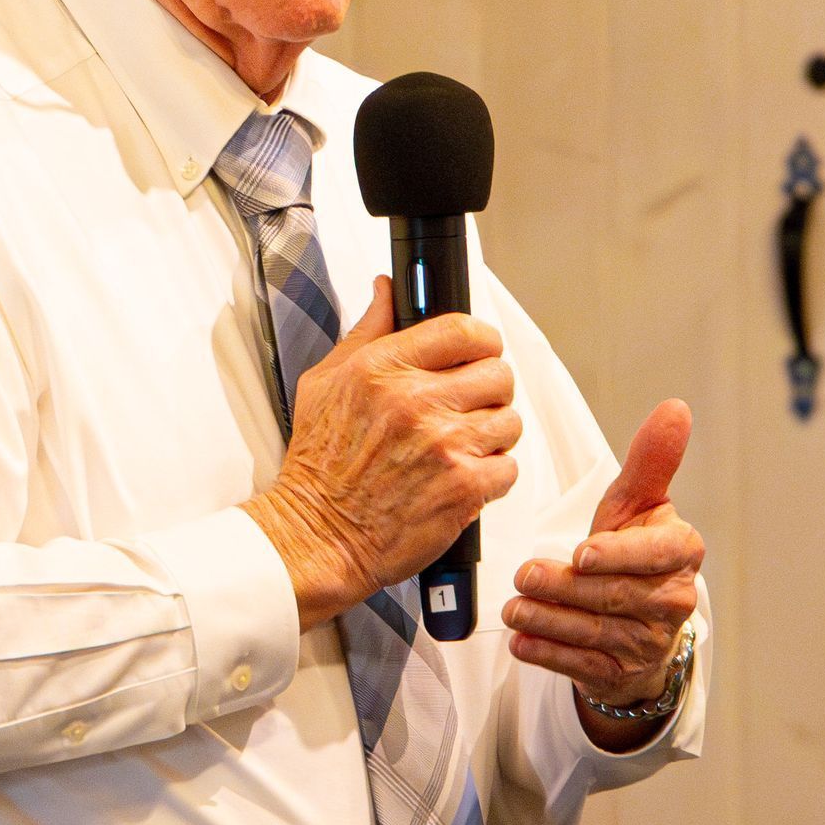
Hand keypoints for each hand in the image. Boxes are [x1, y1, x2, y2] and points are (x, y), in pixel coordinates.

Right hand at [242, 275, 522, 630]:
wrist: (315, 535)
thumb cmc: (318, 465)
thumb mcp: (325, 382)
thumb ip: (366, 331)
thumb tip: (387, 289)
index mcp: (382, 368)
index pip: (463, 330)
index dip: (481, 339)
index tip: (480, 351)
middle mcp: (415, 402)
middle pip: (497, 373)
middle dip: (489, 389)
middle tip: (469, 405)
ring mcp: (444, 445)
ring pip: (509, 421)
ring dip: (492, 434)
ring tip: (463, 446)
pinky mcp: (463, 488)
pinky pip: (508, 467)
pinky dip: (492, 474)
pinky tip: (462, 476)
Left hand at [501, 399, 702, 739]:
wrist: (641, 619)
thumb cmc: (634, 548)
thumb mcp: (639, 504)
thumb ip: (651, 460)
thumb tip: (675, 408)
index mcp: (682, 554)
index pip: (657, 557)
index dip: (618, 556)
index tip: (581, 554)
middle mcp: (673, 602)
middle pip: (614, 596)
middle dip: (565, 587)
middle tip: (523, 575)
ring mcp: (648, 643)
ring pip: (594, 632)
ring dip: (549, 620)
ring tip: (513, 606)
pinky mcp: (620, 671)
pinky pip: (581, 664)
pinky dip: (548, 655)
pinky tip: (521, 642)